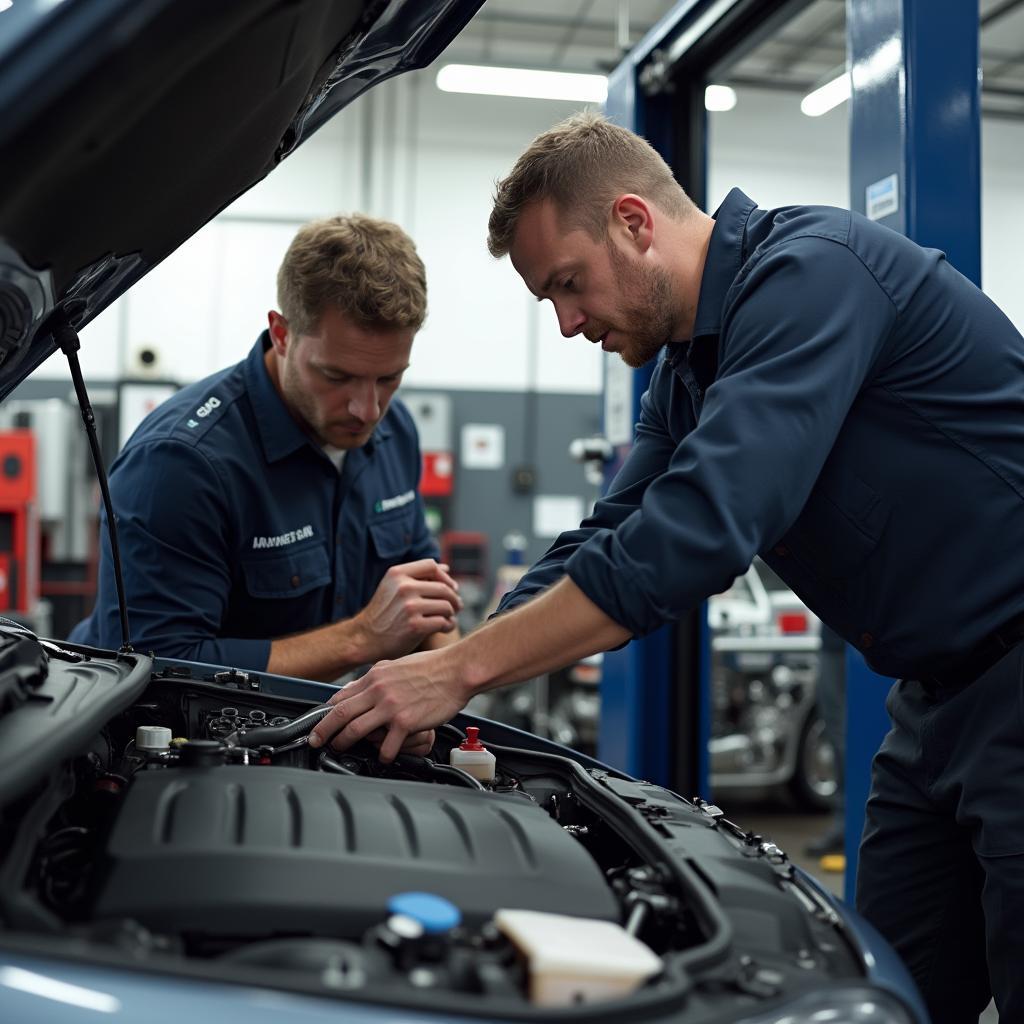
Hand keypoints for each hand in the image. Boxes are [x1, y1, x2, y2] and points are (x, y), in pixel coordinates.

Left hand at [308, 648, 468, 762]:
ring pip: (355, 731)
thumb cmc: (431, 667)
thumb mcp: (396, 665)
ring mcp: (391, 708)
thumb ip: (375, 677)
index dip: (325, 713)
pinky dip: (381, 755)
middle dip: (323, 732)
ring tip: (342, 749)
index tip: (320, 722)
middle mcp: (379, 691)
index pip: (340, 697)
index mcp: (375, 677)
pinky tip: (382, 756)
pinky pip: (386, 746)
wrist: (456, 670)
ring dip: (344, 744)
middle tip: (317, 741)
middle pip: (340, 715)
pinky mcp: (406, 722)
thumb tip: (358, 687)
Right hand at [355, 560, 461, 661]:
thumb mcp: (393, 587)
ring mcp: (409, 607)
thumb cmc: (384, 613)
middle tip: (456, 607)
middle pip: (444, 588)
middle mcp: (403, 587)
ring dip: (452, 614)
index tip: (450, 587)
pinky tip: (444, 628)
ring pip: (446, 606)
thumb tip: (446, 568)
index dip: (445, 577)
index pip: (431, 566)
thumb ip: (418, 577)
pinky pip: (444, 622)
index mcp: (397, 574)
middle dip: (453, 599)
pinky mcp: (415, 626)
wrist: (364, 639)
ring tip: (448, 618)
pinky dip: (448, 626)